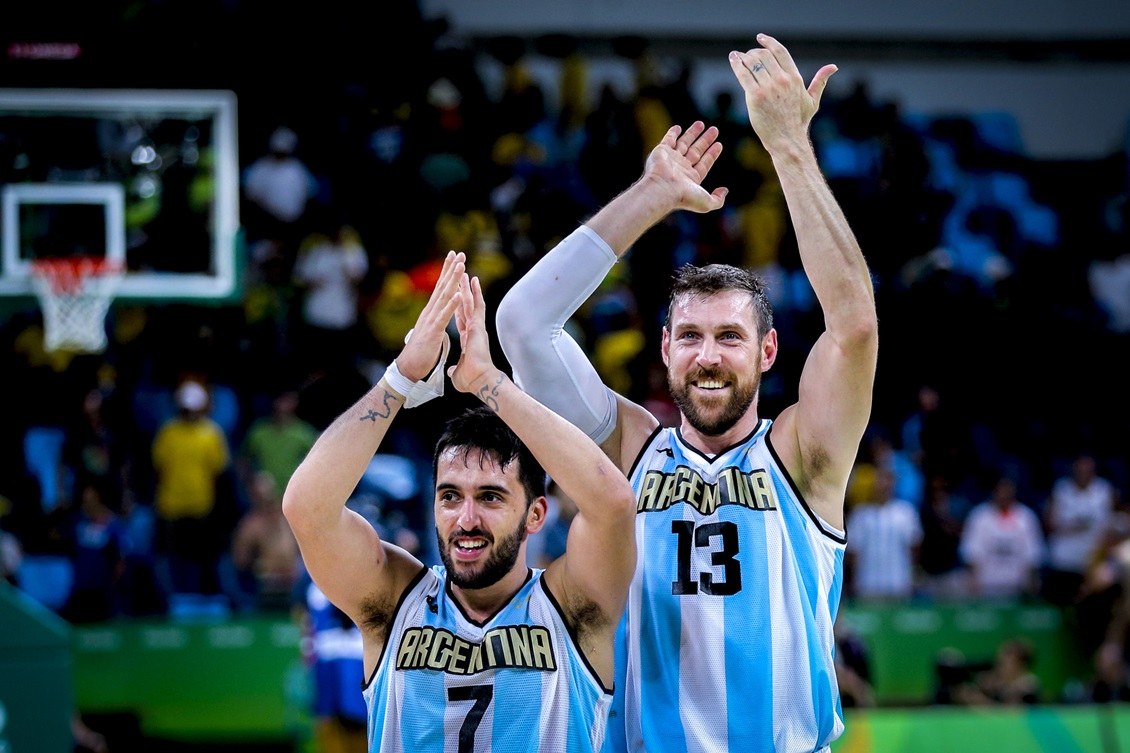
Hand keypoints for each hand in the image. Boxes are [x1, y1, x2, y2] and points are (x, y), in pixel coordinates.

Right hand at [395, 250, 464, 380]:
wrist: (408, 368)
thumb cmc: (420, 353)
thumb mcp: (431, 333)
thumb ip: (435, 324)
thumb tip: (439, 320)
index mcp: (431, 313)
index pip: (440, 289)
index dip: (447, 273)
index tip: (454, 258)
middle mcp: (430, 312)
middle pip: (442, 287)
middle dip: (451, 269)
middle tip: (459, 253)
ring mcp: (431, 320)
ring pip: (444, 297)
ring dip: (453, 281)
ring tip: (461, 266)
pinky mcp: (433, 331)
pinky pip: (444, 316)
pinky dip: (451, 304)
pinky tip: (458, 294)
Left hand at [447, 274, 499, 394]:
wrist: (479, 381)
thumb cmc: (471, 379)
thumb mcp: (457, 373)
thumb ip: (454, 369)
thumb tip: (451, 371)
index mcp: (468, 338)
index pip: (461, 318)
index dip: (458, 307)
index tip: (456, 297)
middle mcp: (473, 330)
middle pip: (466, 306)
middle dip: (463, 291)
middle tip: (460, 277)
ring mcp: (477, 327)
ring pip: (471, 302)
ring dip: (467, 287)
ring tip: (464, 272)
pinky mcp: (478, 326)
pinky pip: (476, 305)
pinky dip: (474, 292)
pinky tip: (472, 281)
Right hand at [641, 121, 727, 213]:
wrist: (663, 189)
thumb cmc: (684, 197)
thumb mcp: (707, 202)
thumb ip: (718, 199)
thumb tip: (725, 191)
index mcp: (691, 178)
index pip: (704, 163)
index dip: (712, 154)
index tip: (719, 145)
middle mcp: (681, 168)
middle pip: (696, 151)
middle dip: (705, 141)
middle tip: (715, 130)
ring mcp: (671, 159)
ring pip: (684, 143)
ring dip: (692, 133)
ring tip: (701, 124)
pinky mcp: (662, 151)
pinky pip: (668, 139)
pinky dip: (673, 133)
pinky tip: (679, 127)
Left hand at [728, 33, 836, 151]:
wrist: (787, 140)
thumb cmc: (798, 122)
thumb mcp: (812, 100)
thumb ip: (820, 82)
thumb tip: (833, 67)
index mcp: (795, 78)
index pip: (780, 52)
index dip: (769, 42)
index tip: (760, 38)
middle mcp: (782, 80)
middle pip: (764, 55)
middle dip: (754, 52)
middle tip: (747, 55)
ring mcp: (769, 88)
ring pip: (753, 62)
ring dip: (743, 57)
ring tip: (737, 57)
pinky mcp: (755, 96)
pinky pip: (744, 74)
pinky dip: (736, 64)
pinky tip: (733, 59)